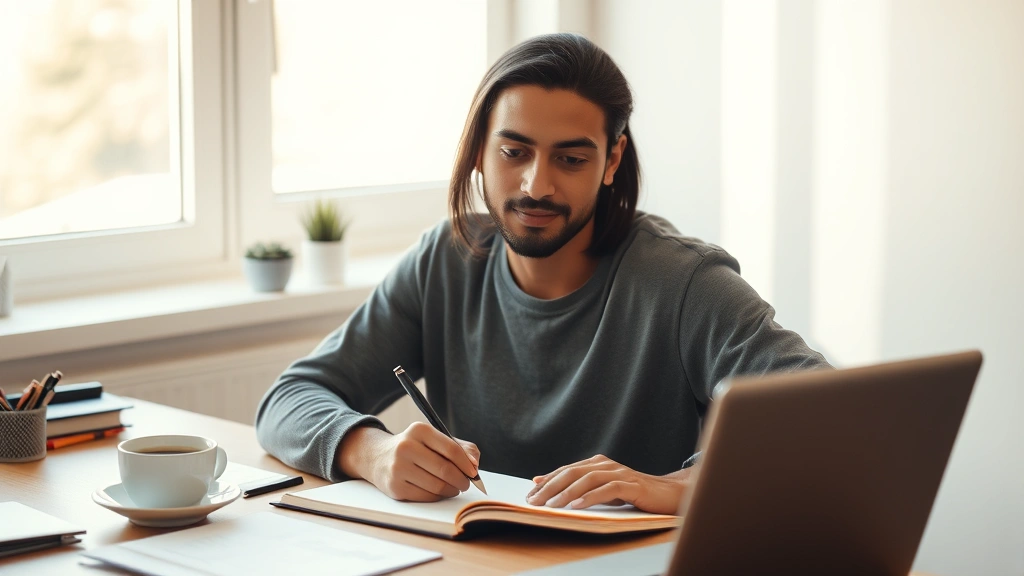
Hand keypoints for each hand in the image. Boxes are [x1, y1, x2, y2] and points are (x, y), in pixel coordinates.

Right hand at [338, 422, 479, 501]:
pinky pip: (426, 496)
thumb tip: (474, 464)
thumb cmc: (414, 448)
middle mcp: (406, 447)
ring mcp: (399, 468)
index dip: (466, 463)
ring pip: (437, 485)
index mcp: (419, 430)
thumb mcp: (433, 439)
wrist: (378, 457)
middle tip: (466, 483)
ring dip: (452, 490)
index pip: (451, 449)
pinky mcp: (395, 487)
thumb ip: (460, 447)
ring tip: (454, 488)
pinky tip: (440, 492)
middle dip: (462, 480)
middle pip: (445, 469)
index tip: (473, 472)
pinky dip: (438, 496)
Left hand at [526, 454, 692, 514]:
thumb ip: (580, 486)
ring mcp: (619, 473)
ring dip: (567, 493)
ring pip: (587, 479)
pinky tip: (578, 505)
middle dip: (551, 487)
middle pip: (572, 473)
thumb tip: (547, 486)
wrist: (668, 493)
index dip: (547, 481)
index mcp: (597, 463)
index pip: (566, 470)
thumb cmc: (633, 492)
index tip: (530, 494)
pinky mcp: (632, 485)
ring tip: (552, 505)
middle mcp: (606, 464)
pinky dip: (591, 497)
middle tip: (535, 501)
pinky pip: (608, 489)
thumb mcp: (603, 489)